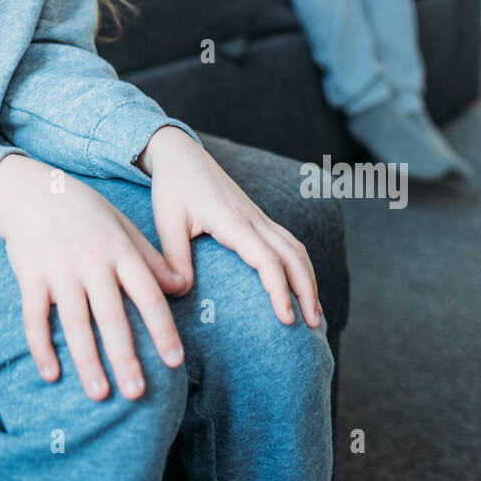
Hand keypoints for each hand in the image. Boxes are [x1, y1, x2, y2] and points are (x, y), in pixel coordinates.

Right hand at [0, 153, 187, 401]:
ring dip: (87, 361)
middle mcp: (91, 262)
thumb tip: (182, 288)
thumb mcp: (123, 227)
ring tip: (99, 394)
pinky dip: (41, 347)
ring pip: (75, 323)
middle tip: (137, 393)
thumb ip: (151, 259)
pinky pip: (34, 317)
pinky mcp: (30, 276)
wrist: (31, 189)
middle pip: (111, 317)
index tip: (175, 361)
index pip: (148, 295)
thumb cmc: (84, 211)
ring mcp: (59, 270)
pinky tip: (51, 375)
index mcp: (120, 250)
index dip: (162, 330)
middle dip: (125, 357)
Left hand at [138, 126, 322, 327]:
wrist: (180, 153)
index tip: (286, 319)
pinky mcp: (256, 217)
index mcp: (232, 220)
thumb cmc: (172, 186)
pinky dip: (300, 265)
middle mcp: (253, 218)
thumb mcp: (166, 222)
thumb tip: (183, 294)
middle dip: (306, 291)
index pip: (267, 259)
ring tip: (314, 313)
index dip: (280, 290)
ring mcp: (258, 216)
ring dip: (308, 279)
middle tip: (313, 326)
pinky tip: (300, 285)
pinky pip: (287, 242)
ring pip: (295, 248)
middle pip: (293, 255)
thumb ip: (174, 258)